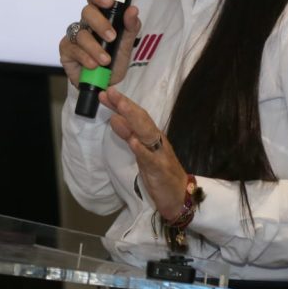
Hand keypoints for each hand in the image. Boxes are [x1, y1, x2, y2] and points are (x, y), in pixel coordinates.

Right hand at [58, 0, 140, 86]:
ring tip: (106, 60)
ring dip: (95, 48)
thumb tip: (132, 9)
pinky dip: (85, 57)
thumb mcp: (127, 43)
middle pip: (86, 12)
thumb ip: (131, 26)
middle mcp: (85, 23)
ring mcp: (74, 36)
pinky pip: (73, 49)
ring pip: (81, 34)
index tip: (109, 2)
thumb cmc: (116, 59)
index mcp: (100, 16)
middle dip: (100, 24)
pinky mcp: (66, 50)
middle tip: (112, 37)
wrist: (107, 83)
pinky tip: (93, 65)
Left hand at [100, 86, 187, 219]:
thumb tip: (115, 117)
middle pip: (141, 120)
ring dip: (133, 119)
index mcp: (152, 136)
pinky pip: (150, 159)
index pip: (136, 116)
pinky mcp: (160, 171)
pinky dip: (142, 150)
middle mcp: (157, 141)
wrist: (181, 197)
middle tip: (110, 92)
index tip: (106, 93)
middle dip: (126, 105)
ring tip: (120, 107)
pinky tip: (133, 141)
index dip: (122, 104)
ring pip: (146, 133)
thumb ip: (129, 135)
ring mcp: (159, 155)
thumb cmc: (160, 174)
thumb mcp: (142, 152)